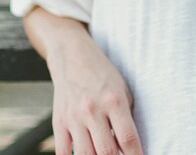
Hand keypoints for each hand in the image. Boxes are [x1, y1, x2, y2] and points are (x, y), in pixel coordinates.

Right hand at [48, 32, 142, 154]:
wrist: (73, 57)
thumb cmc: (103, 74)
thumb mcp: (122, 89)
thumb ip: (126, 116)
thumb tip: (129, 145)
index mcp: (114, 100)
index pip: (128, 137)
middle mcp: (93, 110)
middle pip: (106, 151)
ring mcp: (74, 118)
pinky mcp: (59, 123)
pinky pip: (63, 153)